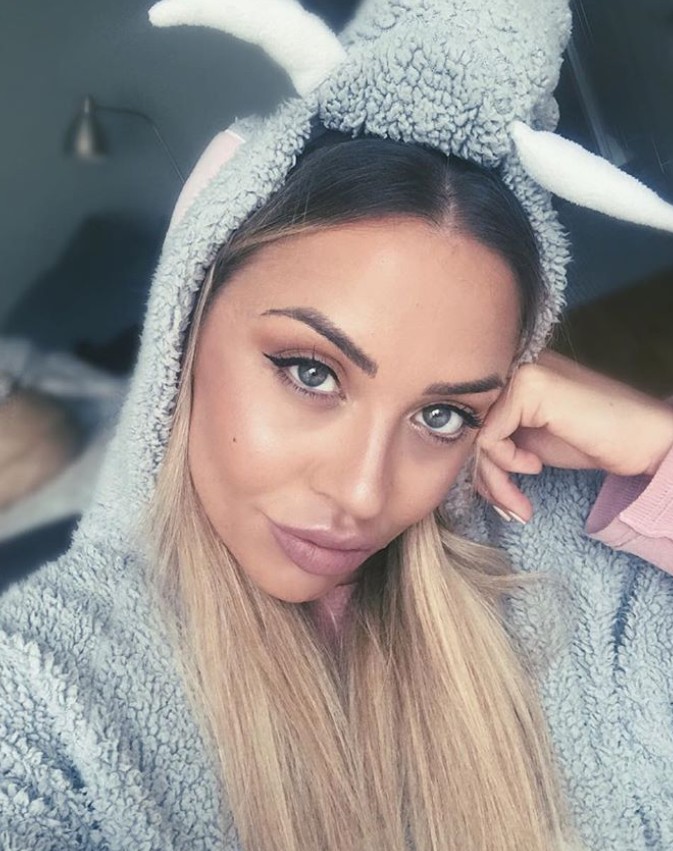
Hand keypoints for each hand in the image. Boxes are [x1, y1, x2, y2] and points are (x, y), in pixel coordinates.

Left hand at [475, 350, 672, 522]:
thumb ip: (496, 438)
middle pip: (470, 427)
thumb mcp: (530, 439)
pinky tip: (535, 467)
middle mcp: (512, 365)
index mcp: (510, 374)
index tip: (498, 495)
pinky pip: (490, 437)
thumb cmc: (592, 438)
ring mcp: (520, 371)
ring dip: (495, 481)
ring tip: (517, 503)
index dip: (480, 462)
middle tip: (508, 507)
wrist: (643, 440)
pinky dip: (507, 462)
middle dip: (484, 477)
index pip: (472, 418)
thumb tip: (458, 458)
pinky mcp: (528, 386)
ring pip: (476, 435)